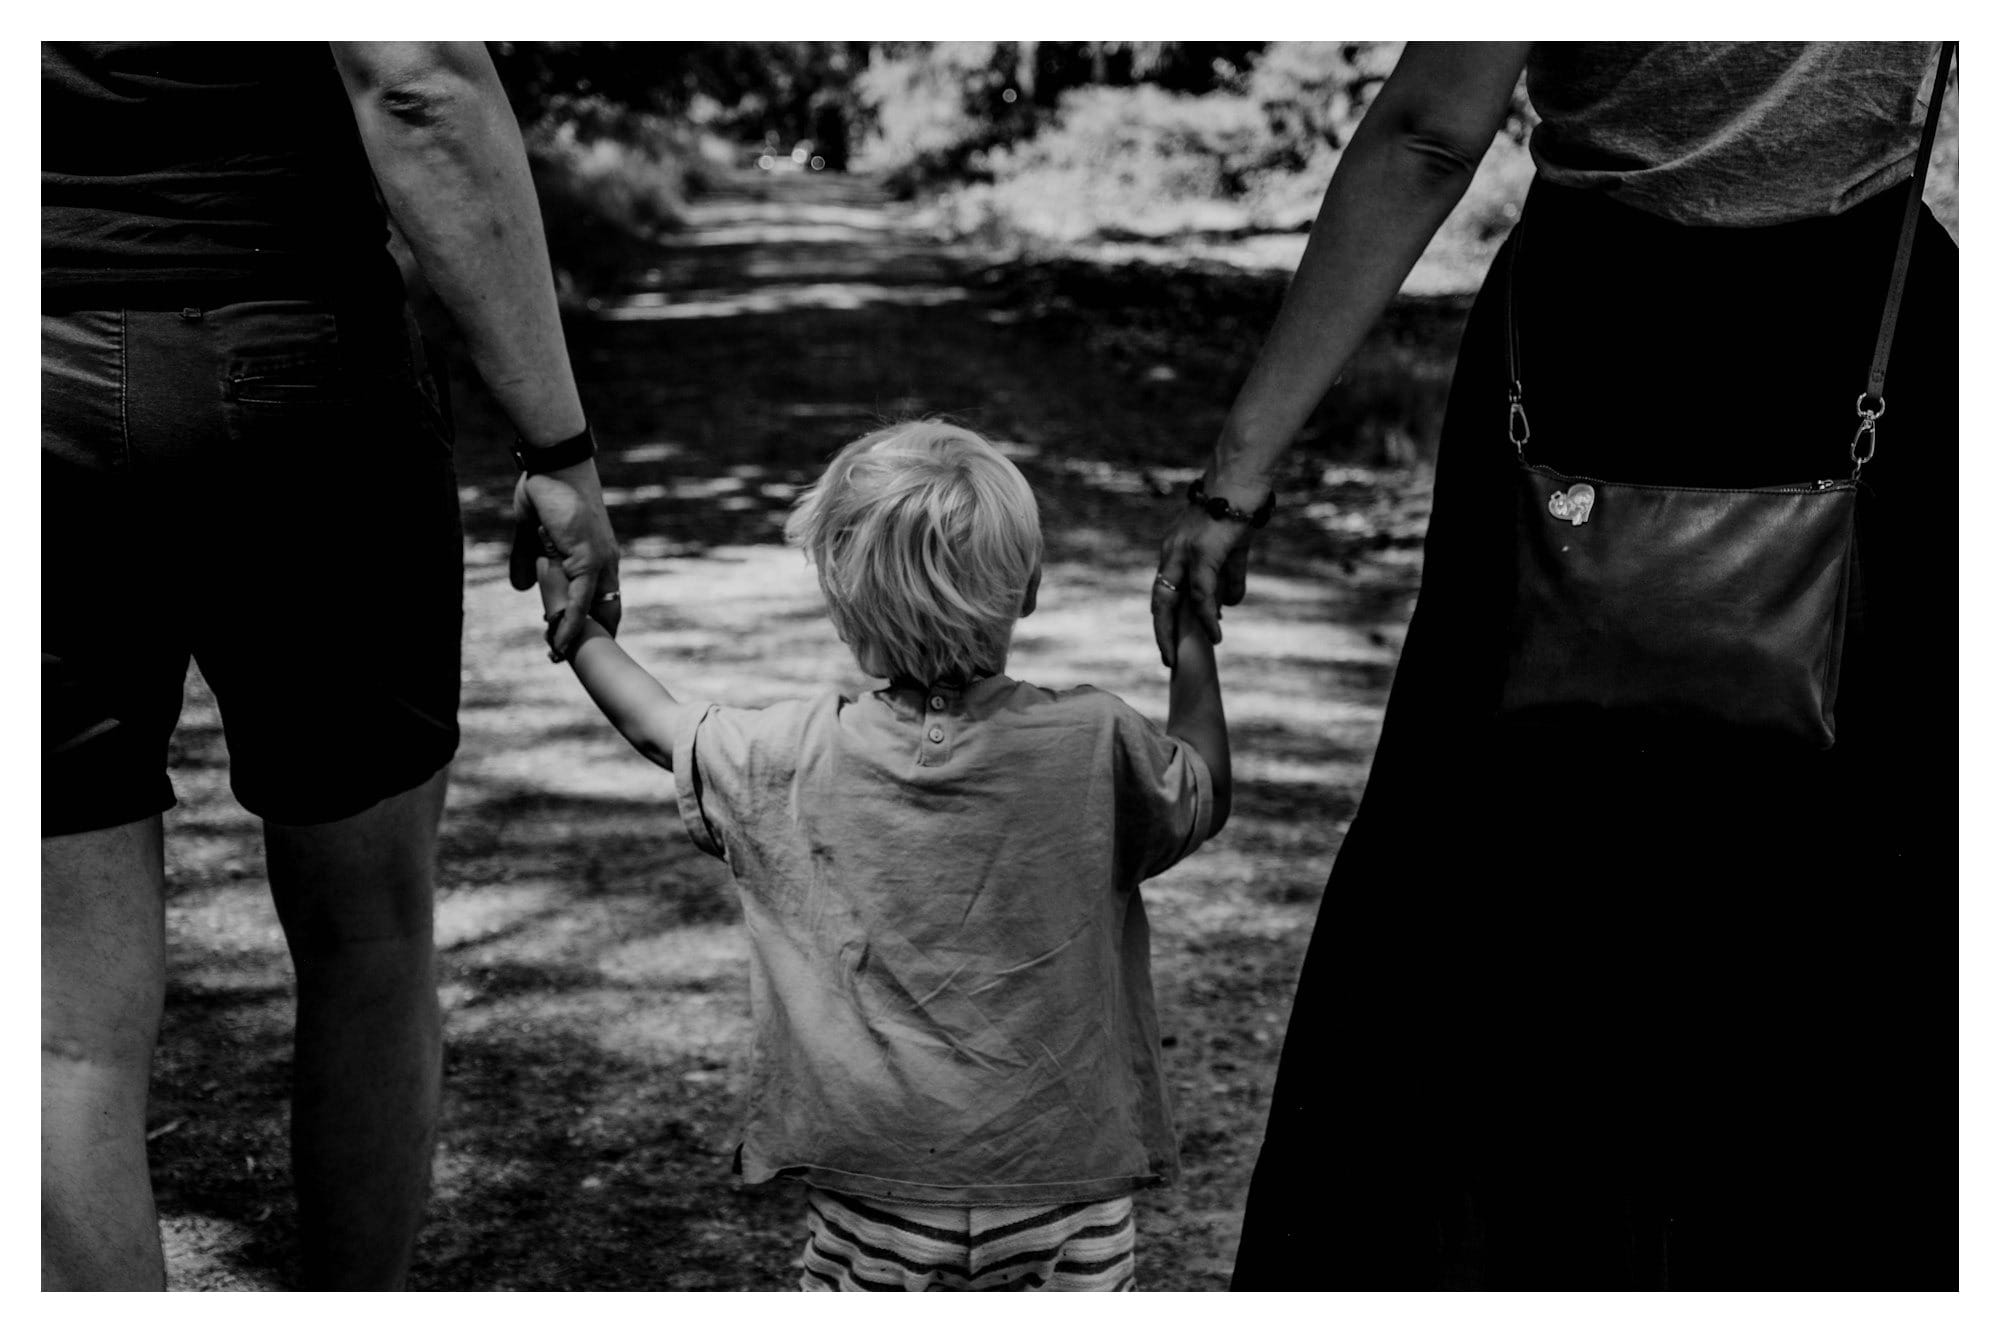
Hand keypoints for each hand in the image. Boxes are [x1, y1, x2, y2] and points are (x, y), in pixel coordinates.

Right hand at [512, 460, 620, 656]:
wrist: (553, 466)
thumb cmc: (545, 492)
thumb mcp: (533, 535)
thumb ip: (528, 561)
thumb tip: (520, 587)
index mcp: (598, 557)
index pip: (601, 599)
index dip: (589, 623)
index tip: (574, 643)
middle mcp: (606, 563)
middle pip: (605, 611)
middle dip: (590, 638)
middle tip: (568, 659)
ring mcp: (599, 562)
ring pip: (591, 611)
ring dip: (576, 637)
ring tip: (559, 657)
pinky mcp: (588, 559)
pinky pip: (579, 600)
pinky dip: (570, 623)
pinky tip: (559, 641)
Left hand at [1151, 504, 1253, 668]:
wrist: (1242, 476)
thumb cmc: (1238, 505)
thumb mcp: (1233, 547)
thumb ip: (1230, 576)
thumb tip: (1232, 603)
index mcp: (1175, 549)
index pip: (1164, 589)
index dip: (1166, 617)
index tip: (1170, 640)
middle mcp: (1173, 552)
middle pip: (1160, 601)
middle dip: (1162, 633)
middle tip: (1168, 660)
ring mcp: (1185, 552)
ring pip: (1175, 601)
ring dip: (1180, 632)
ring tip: (1186, 656)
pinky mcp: (1202, 552)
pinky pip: (1201, 594)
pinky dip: (1207, 617)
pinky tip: (1215, 633)